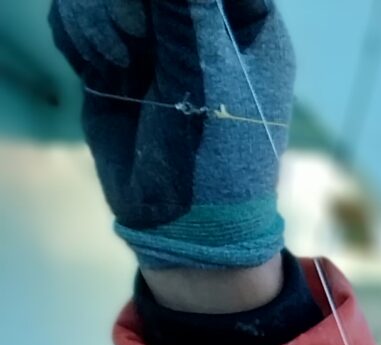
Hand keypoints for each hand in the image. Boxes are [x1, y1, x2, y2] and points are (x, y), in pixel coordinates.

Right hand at [49, 0, 292, 277]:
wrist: (182, 228)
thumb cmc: (216, 158)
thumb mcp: (208, 74)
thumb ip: (185, 8)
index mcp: (245, 25)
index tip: (166, 17)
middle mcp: (199, 26)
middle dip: (129, 2)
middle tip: (135, 40)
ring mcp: (153, 42)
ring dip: (99, 20)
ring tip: (116, 65)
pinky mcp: (113, 62)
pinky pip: (78, 18)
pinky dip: (79, 35)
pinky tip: (96, 68)